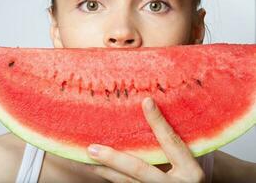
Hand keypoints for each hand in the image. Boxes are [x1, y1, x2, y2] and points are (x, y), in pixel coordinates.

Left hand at [86, 97, 204, 182]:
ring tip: (84, 159)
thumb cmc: (193, 175)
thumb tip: (155, 108)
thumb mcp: (193, 159)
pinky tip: (97, 168)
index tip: (146, 102)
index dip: (159, 122)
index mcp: (191, 171)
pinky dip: (109, 176)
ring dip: (103, 170)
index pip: (171, 142)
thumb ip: (176, 142)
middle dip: (114, 159)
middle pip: (139, 170)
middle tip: (92, 149)